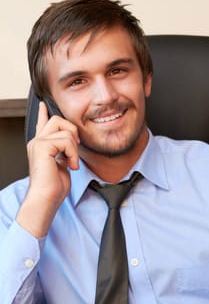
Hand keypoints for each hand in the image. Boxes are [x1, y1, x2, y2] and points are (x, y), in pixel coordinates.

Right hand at [16, 102, 78, 236]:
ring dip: (74, 148)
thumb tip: (71, 145)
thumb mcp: (61, 165)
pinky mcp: (42, 147)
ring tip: (72, 163)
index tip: (44, 105)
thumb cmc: (53, 187)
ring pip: (65, 130)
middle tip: (75, 147)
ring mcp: (38, 143)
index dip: (44, 113)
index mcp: (40, 146)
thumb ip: (62, 152)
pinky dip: (73, 153)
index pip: (42, 124)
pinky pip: (66, 141)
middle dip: (72, 131)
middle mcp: (37, 142)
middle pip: (57, 120)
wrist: (46, 198)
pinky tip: (71, 165)